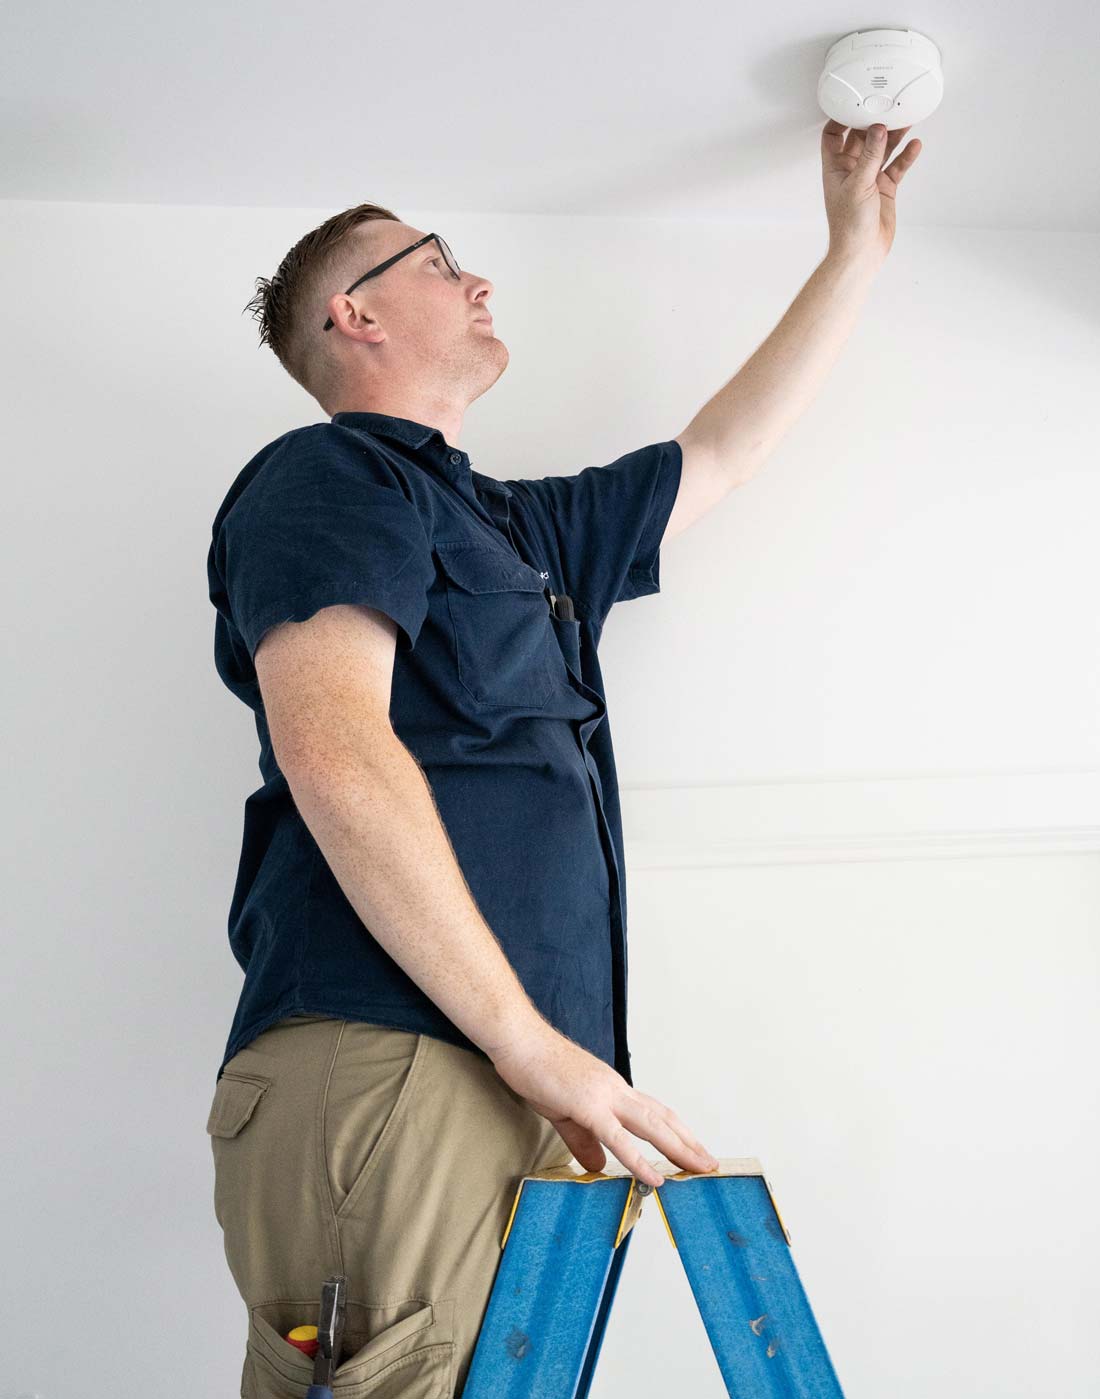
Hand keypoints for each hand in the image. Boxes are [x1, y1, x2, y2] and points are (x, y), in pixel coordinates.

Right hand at [489, 1019, 718, 1187]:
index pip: (654, 1112)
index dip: (677, 1131)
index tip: (694, 1149)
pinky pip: (619, 1138)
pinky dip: (639, 1160)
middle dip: (688, 1143)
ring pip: (651, 1126)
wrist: (519, 1040)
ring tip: (697, 1169)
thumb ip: (583, 1140)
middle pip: (662, 1119)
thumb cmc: (537, 1068)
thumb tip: (598, 1166)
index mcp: (612, 1090)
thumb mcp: (563, 1111)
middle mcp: (616, 1090)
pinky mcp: (588, 1105)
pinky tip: (654, 1177)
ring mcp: (604, 1096)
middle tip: (710, 1164)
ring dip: (678, 1149)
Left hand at [820, 119, 921, 266]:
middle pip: (862, 137)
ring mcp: (869, 178)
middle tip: (888, 107)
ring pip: (882, 149)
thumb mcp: (858, 185)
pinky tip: (914, 145)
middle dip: (874, 123)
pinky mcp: (884, 188)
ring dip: (893, 136)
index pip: (833, 135)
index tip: (855, 102)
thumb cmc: (849, 226)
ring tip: (906, 119)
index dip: (841, 118)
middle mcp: (851, 170)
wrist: (862, 253)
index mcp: (835, 168)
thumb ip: (870, 156)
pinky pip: (896, 166)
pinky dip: (906, 156)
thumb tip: (877, 129)